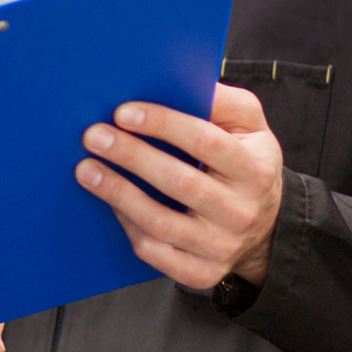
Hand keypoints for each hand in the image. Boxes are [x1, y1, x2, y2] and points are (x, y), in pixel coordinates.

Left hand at [76, 83, 283, 288]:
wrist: (265, 225)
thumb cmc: (244, 162)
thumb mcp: (249, 126)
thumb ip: (222, 101)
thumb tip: (182, 79)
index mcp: (255, 168)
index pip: (206, 141)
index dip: (163, 124)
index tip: (123, 111)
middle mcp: (241, 210)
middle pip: (179, 182)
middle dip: (131, 156)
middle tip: (93, 136)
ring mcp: (221, 246)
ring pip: (161, 222)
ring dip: (118, 194)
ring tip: (85, 169)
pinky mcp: (202, 272)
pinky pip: (155, 253)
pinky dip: (127, 227)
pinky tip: (108, 203)